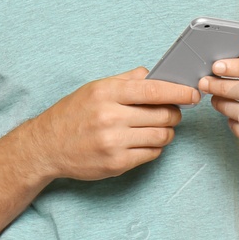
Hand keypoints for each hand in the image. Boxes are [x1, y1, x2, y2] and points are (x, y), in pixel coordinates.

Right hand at [31, 67, 199, 181]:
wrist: (46, 146)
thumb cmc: (72, 114)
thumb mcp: (95, 88)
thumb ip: (126, 80)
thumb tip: (155, 75)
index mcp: (106, 93)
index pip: (153, 90)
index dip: (178, 92)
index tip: (192, 93)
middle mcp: (110, 117)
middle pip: (162, 114)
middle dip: (174, 113)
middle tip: (172, 111)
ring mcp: (114, 143)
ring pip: (161, 136)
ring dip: (167, 131)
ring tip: (159, 127)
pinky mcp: (116, 164)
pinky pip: (151, 154)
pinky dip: (154, 147)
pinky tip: (144, 141)